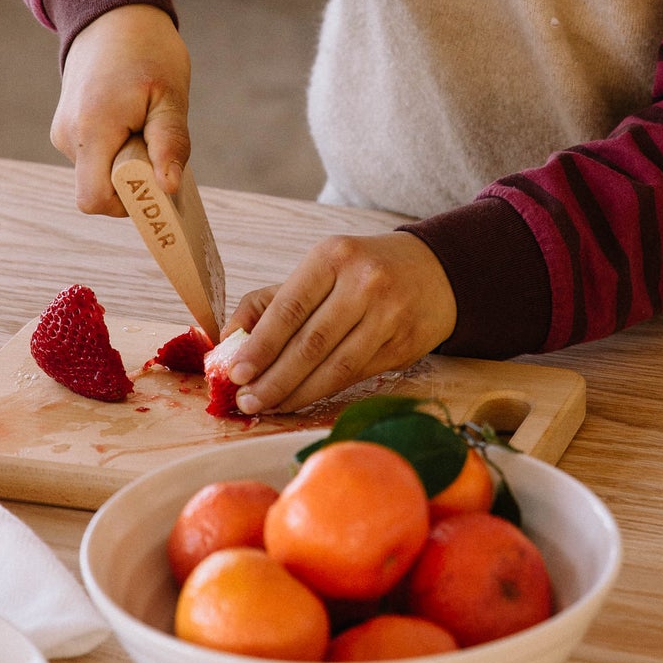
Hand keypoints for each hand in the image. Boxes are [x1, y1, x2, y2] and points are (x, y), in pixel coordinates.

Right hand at [50, 4, 191, 214]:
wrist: (112, 16)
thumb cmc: (147, 51)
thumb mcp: (170, 95)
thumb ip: (170, 143)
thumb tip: (168, 187)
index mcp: (91, 128)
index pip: (95, 199)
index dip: (128, 202)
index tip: (157, 178)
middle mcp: (67, 136)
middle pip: (99, 190)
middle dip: (133, 180)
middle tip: (155, 140)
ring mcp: (63, 133)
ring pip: (99, 175)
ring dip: (127, 163)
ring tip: (143, 122)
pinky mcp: (67, 131)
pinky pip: (95, 159)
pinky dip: (117, 151)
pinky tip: (131, 121)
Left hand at [219, 232, 456, 413]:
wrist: (434, 271)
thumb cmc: (362, 270)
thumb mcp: (319, 268)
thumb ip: (270, 301)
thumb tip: (229, 338)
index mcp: (333, 256)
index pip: (289, 308)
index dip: (260, 345)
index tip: (235, 373)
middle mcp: (364, 283)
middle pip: (311, 343)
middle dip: (274, 378)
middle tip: (246, 400)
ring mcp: (389, 315)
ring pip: (335, 366)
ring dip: (297, 393)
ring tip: (269, 406)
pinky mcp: (405, 344)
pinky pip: (357, 375)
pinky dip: (325, 392)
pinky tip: (302, 399)